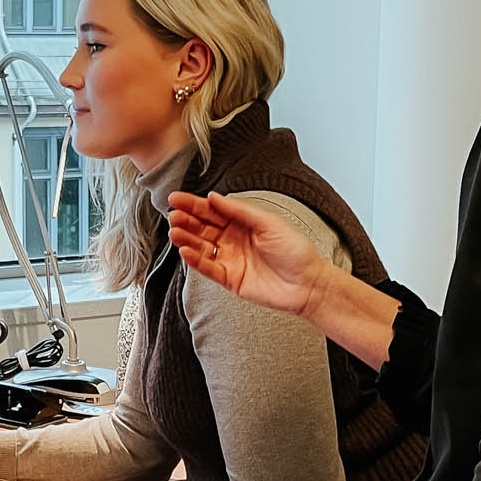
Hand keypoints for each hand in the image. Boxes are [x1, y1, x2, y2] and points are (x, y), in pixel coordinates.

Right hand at [167, 190, 398, 368]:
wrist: (308, 283)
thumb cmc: (295, 250)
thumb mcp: (268, 223)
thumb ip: (239, 210)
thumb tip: (213, 197)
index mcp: (242, 223)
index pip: (212, 211)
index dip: (193, 205)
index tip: (176, 199)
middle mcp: (233, 240)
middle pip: (203, 228)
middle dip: (186, 220)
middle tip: (173, 215)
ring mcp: (230, 259)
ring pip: (201, 247)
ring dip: (187, 239)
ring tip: (175, 232)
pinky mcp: (229, 279)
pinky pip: (208, 268)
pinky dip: (195, 260)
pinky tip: (184, 251)